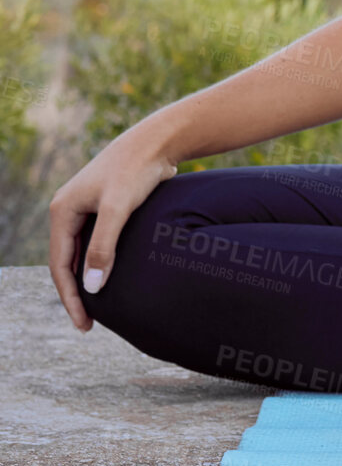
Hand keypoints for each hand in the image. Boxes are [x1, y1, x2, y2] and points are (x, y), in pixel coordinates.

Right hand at [48, 134, 179, 331]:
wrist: (158, 141)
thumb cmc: (136, 171)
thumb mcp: (118, 209)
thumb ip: (104, 246)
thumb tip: (92, 288)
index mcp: (63, 211)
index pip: (60, 265)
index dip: (71, 297)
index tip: (84, 324)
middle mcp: (69, 210)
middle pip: (67, 261)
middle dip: (76, 292)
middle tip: (89, 324)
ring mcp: (88, 208)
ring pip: (82, 252)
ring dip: (88, 278)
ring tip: (99, 308)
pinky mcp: (107, 206)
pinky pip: (97, 242)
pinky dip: (101, 262)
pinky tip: (112, 277)